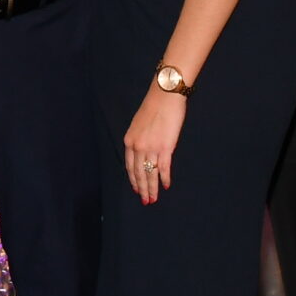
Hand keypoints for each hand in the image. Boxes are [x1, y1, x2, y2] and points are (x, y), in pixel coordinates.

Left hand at [123, 85, 186, 205]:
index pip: (129, 166)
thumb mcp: (139, 124)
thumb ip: (139, 139)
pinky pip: (163, 168)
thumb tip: (144, 151)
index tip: (136, 189)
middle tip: (145, 201)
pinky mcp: (165, 147)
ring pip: (150, 174)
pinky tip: (165, 186)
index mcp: (129, 141)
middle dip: (142, 189)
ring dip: (152, 188)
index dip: (133, 180)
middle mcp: (138, 146)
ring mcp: (151, 148)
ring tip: (153, 199)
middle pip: (138, 173)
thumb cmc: (154, 106)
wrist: (165, 95)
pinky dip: (164, 179)